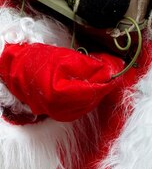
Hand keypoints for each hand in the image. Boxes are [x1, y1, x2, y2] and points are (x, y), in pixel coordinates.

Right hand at [0, 42, 123, 120]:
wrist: (16, 67)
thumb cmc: (38, 60)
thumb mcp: (63, 57)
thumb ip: (86, 65)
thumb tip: (108, 67)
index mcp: (58, 94)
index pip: (91, 90)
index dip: (106, 79)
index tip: (118, 70)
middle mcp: (58, 108)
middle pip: (91, 99)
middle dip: (105, 85)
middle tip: (117, 72)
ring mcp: (57, 111)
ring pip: (86, 104)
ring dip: (98, 91)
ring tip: (108, 77)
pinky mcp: (57, 110)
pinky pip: (79, 106)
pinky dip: (89, 96)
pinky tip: (95, 86)